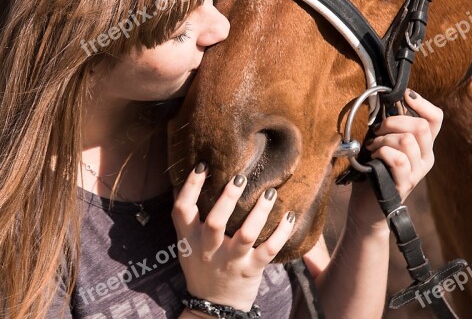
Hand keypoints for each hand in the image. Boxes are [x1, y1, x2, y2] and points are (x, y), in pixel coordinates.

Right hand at [171, 164, 295, 311]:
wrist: (213, 306)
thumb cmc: (201, 267)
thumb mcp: (186, 244)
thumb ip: (188, 218)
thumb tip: (191, 177)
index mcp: (189, 239)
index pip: (183, 209)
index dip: (190, 186)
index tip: (202, 166)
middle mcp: (208, 249)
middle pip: (215, 222)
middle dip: (228, 198)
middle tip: (240, 176)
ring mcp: (231, 261)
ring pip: (246, 235)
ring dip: (259, 212)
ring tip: (269, 192)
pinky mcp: (251, 270)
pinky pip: (269, 250)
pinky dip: (281, 233)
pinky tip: (289, 216)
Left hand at [348, 89, 442, 227]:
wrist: (366, 207)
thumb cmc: (371, 171)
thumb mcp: (383, 142)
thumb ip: (390, 126)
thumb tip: (386, 101)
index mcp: (423, 146)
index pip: (436, 118)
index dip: (421, 102)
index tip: (404, 96)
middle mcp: (425, 158)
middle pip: (420, 126)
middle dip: (393, 121)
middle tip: (377, 131)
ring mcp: (417, 173)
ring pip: (407, 140)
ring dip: (383, 139)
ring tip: (372, 148)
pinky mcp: (404, 185)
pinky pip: (398, 159)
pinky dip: (381, 153)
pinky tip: (373, 159)